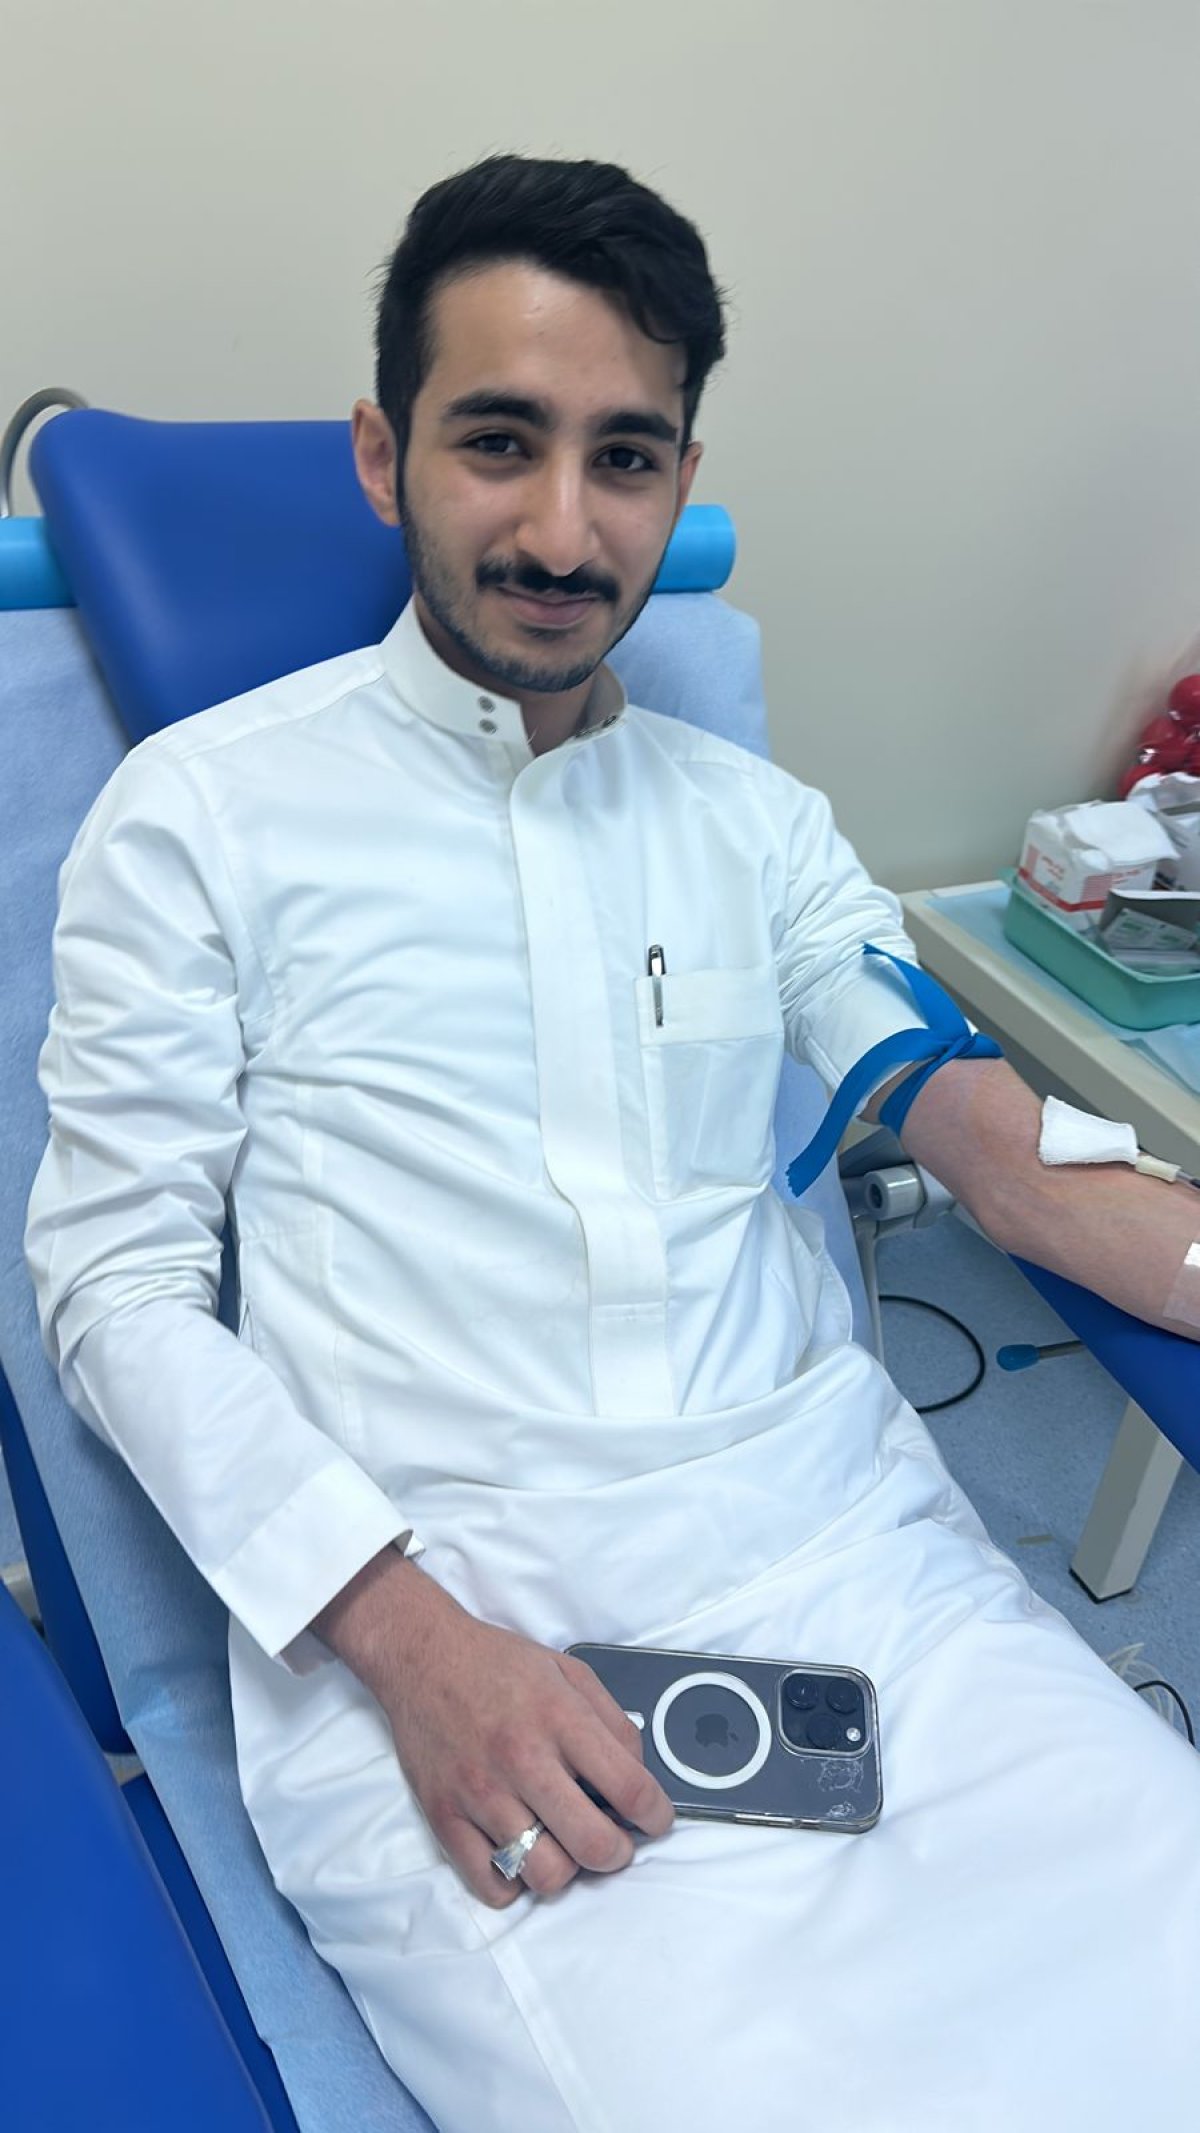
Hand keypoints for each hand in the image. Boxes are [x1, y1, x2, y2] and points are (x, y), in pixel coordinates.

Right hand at [313, 1552, 674, 1905]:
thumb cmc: (499, 1664)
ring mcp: (481, 1794)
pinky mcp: (445, 1817)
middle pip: (594, 1845)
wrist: (422, 1656)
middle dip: (618, 1853)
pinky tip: (520, 1854)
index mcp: (560, 1718)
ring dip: (566, 1868)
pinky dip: (515, 1884)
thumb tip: (639, 1776)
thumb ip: (612, 1722)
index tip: (656, 1821)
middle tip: (614, 1841)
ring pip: (546, 1874)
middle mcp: (522, 1759)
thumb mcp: (570, 1671)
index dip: (657, 1817)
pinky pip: (491, 1885)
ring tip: (563, 1844)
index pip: (630, 1789)